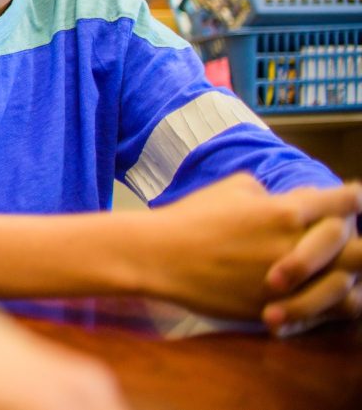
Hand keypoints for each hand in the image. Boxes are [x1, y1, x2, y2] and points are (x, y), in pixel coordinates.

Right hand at [143, 174, 361, 320]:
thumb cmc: (194, 217)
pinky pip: (323, 314)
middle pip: (359, 249)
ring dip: (351, 280)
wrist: (161, 256)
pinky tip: (329, 300)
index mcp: (287, 210)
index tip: (357, 201)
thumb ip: (273, 194)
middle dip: (361, 246)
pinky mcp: (276, 307)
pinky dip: (333, 307)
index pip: (347, 202)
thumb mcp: (233, 188)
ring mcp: (288, 281)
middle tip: (358, 246)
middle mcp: (295, 245)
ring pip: (347, 286)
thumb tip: (295, 202)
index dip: (357, 200)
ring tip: (345, 276)